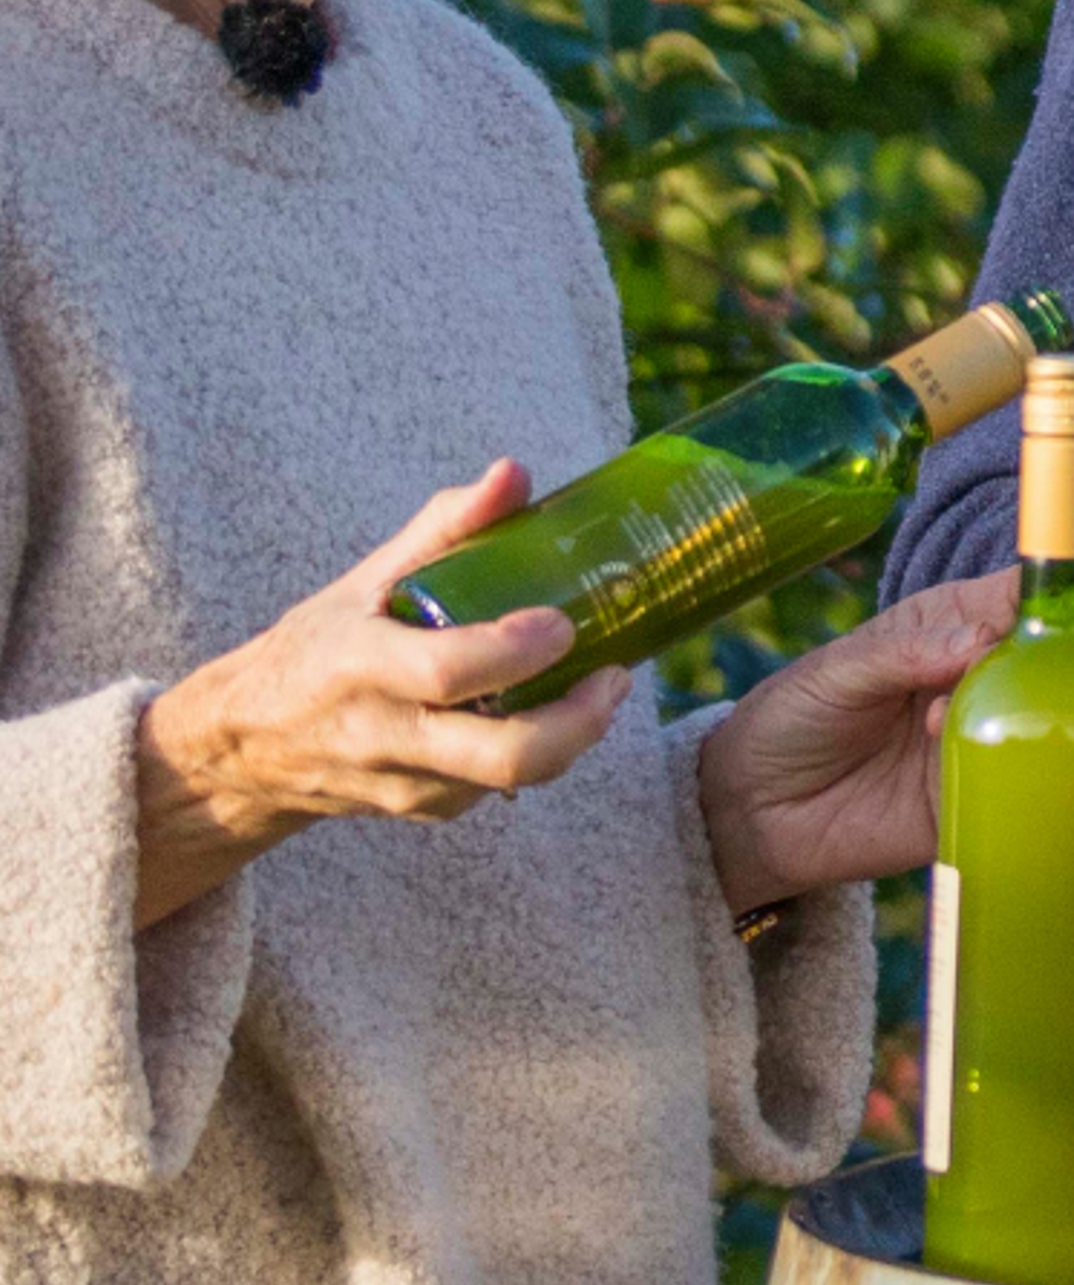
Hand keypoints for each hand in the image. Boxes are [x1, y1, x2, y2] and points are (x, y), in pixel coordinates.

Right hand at [134, 461, 631, 928]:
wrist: (248, 749)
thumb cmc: (319, 647)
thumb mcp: (365, 580)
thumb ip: (445, 528)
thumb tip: (514, 473)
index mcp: (360, 666)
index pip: (447, 672)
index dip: (517, 652)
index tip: (564, 624)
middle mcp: (382, 736)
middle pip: (503, 757)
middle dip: (579, 722)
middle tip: (615, 675)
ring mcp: (405, 784)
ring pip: (512, 778)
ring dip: (574, 734)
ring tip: (602, 684)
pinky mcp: (424, 811)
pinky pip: (497, 789)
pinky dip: (538, 751)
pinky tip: (548, 711)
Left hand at [696, 567, 1018, 916]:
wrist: (751, 811)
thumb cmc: (792, 718)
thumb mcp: (837, 672)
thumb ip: (906, 653)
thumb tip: (980, 642)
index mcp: (954, 627)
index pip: (1019, 597)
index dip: (1049, 595)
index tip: (1052, 609)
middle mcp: (980, 678)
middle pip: (1047, 660)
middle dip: (1041, 662)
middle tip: (998, 673)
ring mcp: (983, 739)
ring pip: (1042, 722)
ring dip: (1015, 718)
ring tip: (941, 725)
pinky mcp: (975, 799)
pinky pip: (1016, 790)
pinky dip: (1011, 780)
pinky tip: (967, 772)